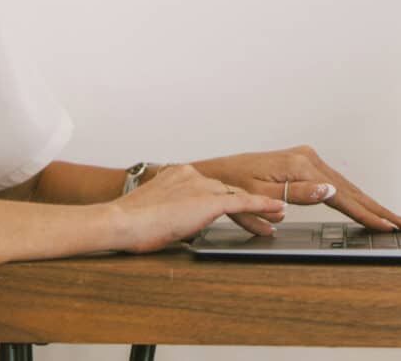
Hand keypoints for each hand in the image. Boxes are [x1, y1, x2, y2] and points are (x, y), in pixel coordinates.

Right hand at [111, 164, 285, 253]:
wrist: (123, 220)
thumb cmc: (131, 222)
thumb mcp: (155, 211)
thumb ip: (173, 212)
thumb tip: (180, 225)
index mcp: (177, 174)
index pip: (208, 185)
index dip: (223, 196)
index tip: (234, 202)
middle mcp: (192, 175)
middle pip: (226, 189)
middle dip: (246, 201)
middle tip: (268, 209)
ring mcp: (201, 186)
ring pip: (236, 196)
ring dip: (258, 207)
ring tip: (277, 215)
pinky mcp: (208, 201)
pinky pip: (243, 203)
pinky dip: (262, 206)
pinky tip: (276, 211)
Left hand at [193, 146, 400, 234]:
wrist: (214, 173)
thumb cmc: (231, 185)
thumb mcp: (260, 193)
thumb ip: (297, 194)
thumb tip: (329, 190)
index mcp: (299, 165)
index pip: (340, 195)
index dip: (365, 214)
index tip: (386, 226)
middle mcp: (306, 157)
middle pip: (349, 187)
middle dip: (376, 208)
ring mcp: (305, 157)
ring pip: (344, 184)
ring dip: (367, 202)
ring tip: (389, 217)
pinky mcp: (302, 161)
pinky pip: (333, 181)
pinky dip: (351, 193)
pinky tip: (361, 204)